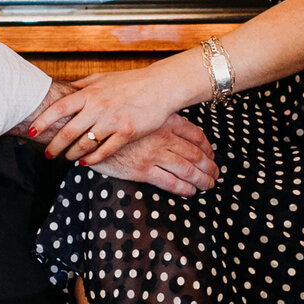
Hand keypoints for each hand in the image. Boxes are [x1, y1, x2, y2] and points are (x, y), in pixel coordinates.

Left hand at [28, 58, 194, 163]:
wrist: (160, 87)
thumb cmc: (131, 82)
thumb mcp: (103, 78)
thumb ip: (82, 85)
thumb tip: (63, 88)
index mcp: (90, 93)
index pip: (59, 108)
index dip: (43, 120)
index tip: (31, 130)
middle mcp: (98, 107)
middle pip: (68, 131)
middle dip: (54, 145)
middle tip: (47, 153)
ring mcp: (112, 121)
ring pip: (84, 144)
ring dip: (71, 154)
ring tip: (65, 158)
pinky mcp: (126, 133)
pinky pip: (104, 151)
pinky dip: (92, 159)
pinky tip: (84, 162)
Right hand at [101, 117, 218, 196]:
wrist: (88, 126)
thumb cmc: (112, 119)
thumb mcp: (141, 111)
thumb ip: (158, 117)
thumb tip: (172, 122)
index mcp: (165, 121)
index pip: (196, 135)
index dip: (207, 147)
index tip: (211, 154)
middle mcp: (163, 137)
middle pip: (196, 154)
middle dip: (209, 166)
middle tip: (215, 173)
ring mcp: (153, 154)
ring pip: (187, 169)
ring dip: (202, 179)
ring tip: (208, 185)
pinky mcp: (142, 170)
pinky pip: (170, 182)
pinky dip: (184, 188)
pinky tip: (190, 192)